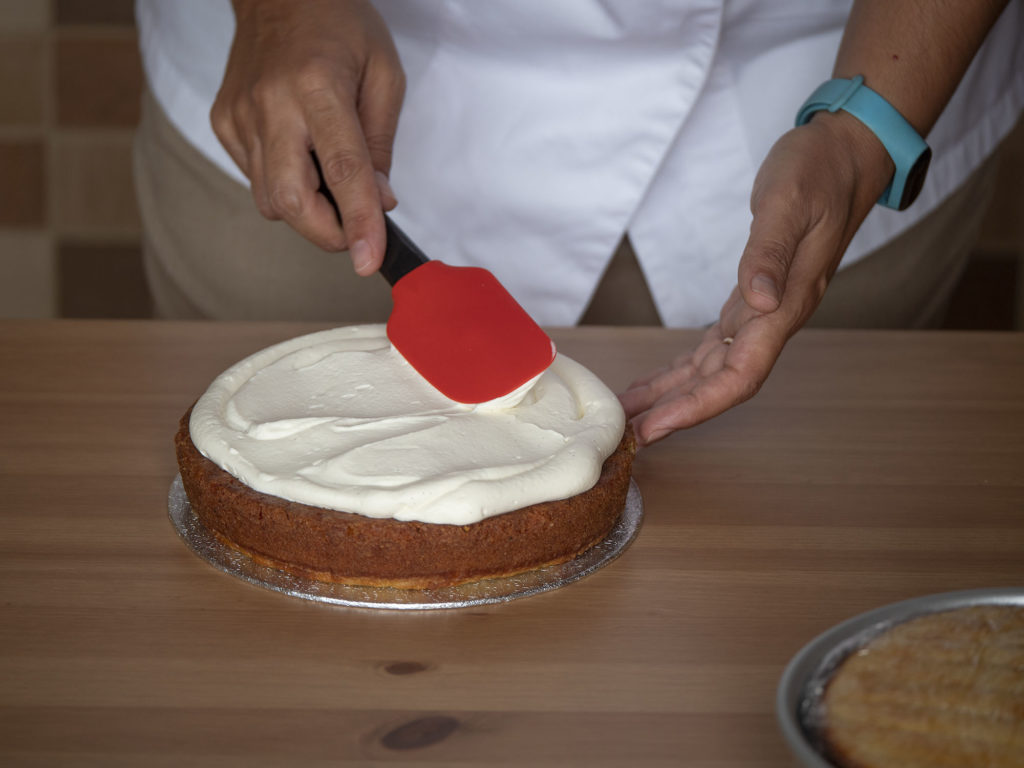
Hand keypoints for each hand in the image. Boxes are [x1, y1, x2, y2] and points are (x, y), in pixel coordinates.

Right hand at [211, 0, 404, 273]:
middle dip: (326, 233)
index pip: (342, 172)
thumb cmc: (340, 25)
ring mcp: (239, 115)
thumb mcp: (384, 73)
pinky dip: (284, 184)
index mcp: (317, 86)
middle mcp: (271, 104)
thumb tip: (379, 202)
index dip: (358, 223)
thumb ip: (380, 143)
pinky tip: (300, 153)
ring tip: (329, 178)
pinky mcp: (223, 122)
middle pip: (291, 200)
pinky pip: (255, 179)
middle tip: (354, 232)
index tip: (369, 261)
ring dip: (308, 209)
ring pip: (270, 199)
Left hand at [620, 111, 893, 444]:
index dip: (700, 405)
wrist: (846, 155)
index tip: (660, 426)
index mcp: (785, 304)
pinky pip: (713, 346)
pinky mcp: (751, 298)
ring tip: (630, 417)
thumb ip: (772, 254)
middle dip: (677, 412)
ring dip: (673, 396)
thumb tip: (760, 301)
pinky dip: (682, 368)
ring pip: (713, 369)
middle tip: (629, 436)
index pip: (741, 374)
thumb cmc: (820, 173)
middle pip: (722, 383)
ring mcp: (763, 311)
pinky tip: (658, 382)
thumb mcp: (790, 203)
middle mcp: (774, 317)